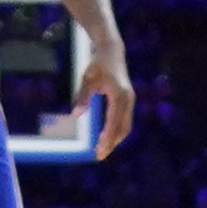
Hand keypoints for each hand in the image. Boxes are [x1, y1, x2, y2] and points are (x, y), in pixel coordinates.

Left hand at [70, 25, 140, 160]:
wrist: (112, 51)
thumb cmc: (98, 65)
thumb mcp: (87, 79)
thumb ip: (82, 96)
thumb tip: (76, 115)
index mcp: (119, 95)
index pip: (114, 122)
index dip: (107, 138)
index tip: (100, 150)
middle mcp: (128, 99)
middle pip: (123, 128)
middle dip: (112, 143)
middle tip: (99, 156)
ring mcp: (130, 100)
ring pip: (126, 126)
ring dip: (115, 139)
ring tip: (102, 149)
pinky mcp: (128, 100)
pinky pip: (125, 120)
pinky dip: (117, 131)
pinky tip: (106, 137)